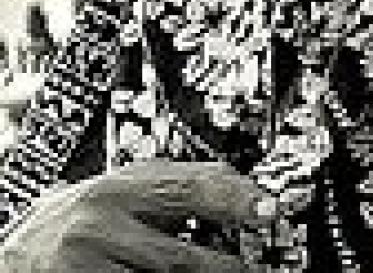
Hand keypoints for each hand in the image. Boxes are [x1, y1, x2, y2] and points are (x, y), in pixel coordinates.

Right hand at [0, 161, 271, 271]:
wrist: (14, 253)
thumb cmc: (79, 218)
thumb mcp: (125, 189)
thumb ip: (178, 185)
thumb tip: (247, 190)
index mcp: (120, 187)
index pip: (189, 188)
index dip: (235, 199)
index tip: (271, 209)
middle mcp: (101, 224)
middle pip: (179, 256)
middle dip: (224, 267)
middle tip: (255, 269)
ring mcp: (87, 264)